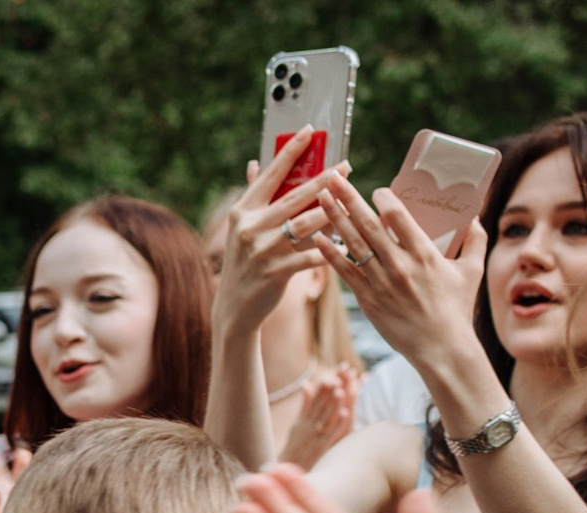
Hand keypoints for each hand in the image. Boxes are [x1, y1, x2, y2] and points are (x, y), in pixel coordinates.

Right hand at [212, 130, 347, 342]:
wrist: (235, 308)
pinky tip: (347, 245)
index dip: (291, 151)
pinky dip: (330, 250)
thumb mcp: (242, 228)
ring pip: (306, 224)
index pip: (270, 174)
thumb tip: (255, 163)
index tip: (309, 131)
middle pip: (295, 196)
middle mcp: (250, 227)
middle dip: (324, 179)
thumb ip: (253, 196)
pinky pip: (310, 256)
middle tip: (346, 167)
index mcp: (243, 211)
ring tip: (351, 202)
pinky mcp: (275, 272)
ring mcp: (262, 250)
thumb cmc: (244, 263)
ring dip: (331, 212)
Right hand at [276, 363, 362, 469]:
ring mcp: (315, 436)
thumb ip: (304, 404)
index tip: (329, 377)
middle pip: (319, 407)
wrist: (287, 469)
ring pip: (325, 417)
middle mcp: (308, 426)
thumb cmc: (294, 447)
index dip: (321, 389)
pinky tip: (344, 412)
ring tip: (340, 391)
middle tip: (336, 379)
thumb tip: (307, 384)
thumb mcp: (297, 424)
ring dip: (332, 404)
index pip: (313, 401)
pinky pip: (331, 432)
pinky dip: (337, 422)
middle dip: (328, 393)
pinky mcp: (321, 447)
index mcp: (302, 420)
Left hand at [308, 183, 486, 382]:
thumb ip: (476, 241)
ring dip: (333, 218)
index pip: (399, 217)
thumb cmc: (457, 310)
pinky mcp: (368, 299)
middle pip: (369, 224)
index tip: (375, 189)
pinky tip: (316, 238)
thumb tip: (476, 216)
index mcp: (425, 254)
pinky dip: (330, 254)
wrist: (440, 349)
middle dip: (348, 198)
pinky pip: (345, 272)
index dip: (384, 199)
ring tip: (320, 198)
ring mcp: (381, 282)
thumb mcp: (472, 272)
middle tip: (333, 177)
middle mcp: (400, 265)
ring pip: (353, 244)